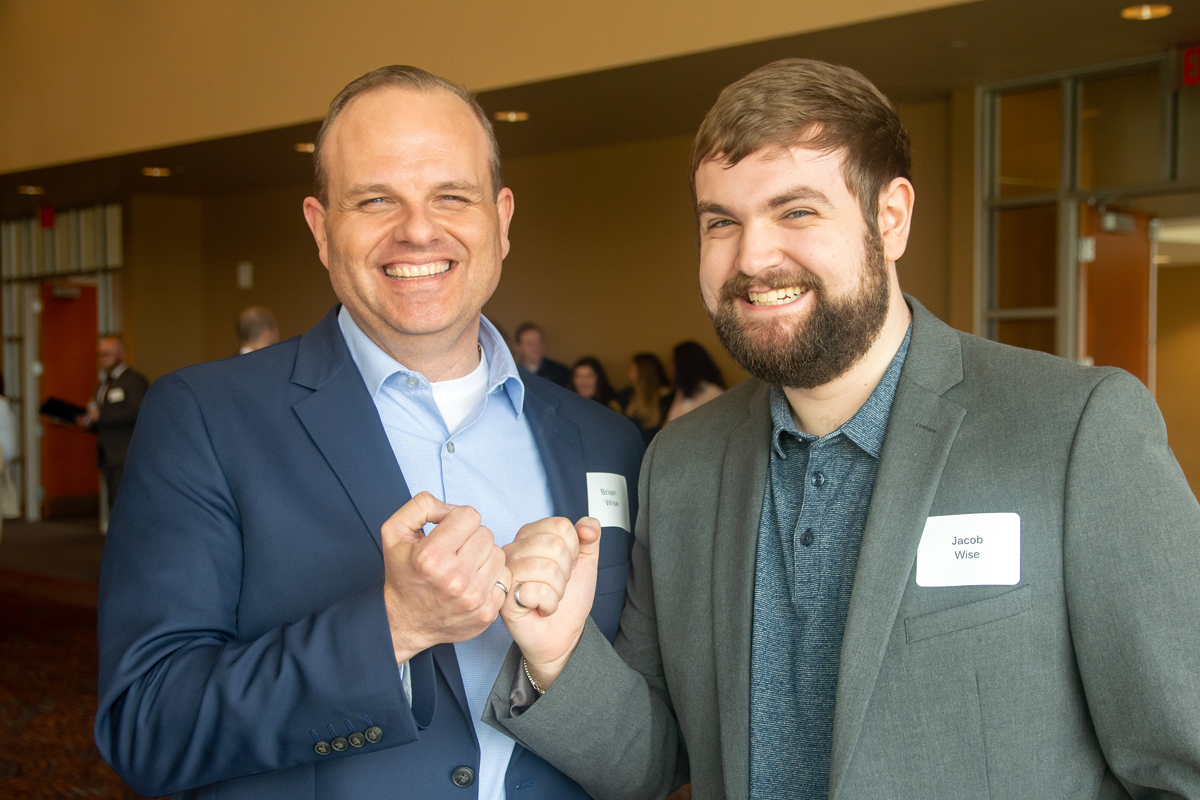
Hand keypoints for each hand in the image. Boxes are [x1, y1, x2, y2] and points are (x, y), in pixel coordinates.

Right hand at [381, 491, 510, 664]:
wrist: (406, 623)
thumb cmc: (403, 576)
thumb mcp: (395, 532)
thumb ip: (422, 506)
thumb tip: (451, 508)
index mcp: (431, 556)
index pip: (469, 516)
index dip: (457, 521)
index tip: (447, 534)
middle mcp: (454, 578)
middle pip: (486, 534)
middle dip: (470, 538)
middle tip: (454, 552)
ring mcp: (473, 597)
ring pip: (498, 554)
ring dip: (483, 556)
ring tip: (464, 567)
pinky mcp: (486, 612)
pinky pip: (506, 577)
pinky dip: (492, 577)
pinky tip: (473, 582)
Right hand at [500, 516, 601, 689]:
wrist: (562, 634)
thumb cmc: (569, 597)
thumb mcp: (586, 560)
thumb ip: (590, 535)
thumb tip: (587, 525)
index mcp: (530, 534)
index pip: (561, 526)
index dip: (573, 549)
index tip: (567, 565)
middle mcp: (514, 549)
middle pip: (555, 546)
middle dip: (566, 571)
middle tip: (556, 584)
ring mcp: (506, 573)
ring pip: (548, 569)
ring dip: (558, 589)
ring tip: (549, 595)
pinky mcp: (505, 597)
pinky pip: (539, 592)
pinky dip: (549, 604)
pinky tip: (540, 608)